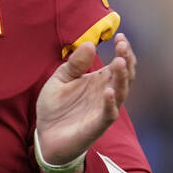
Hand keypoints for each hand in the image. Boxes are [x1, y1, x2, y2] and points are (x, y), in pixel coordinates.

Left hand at [35, 32, 135, 172]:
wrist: (45, 136)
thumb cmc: (55, 108)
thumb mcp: (60, 79)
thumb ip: (74, 64)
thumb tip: (90, 44)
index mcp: (98, 80)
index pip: (118, 63)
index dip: (122, 50)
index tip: (120, 36)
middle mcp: (105, 93)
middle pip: (124, 76)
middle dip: (126, 60)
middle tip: (122, 46)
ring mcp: (103, 109)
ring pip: (121, 93)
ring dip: (121, 78)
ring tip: (119, 62)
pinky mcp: (96, 126)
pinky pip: (108, 114)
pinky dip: (110, 103)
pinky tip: (108, 91)